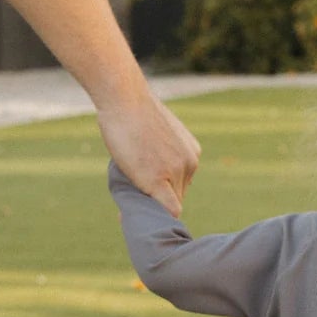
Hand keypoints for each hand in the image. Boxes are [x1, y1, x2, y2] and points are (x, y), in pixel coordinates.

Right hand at [96, 91, 200, 215]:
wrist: (124, 99)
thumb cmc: (132, 112)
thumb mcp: (156, 134)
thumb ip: (160, 154)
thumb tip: (148, 170)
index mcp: (191, 153)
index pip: (181, 185)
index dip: (164, 194)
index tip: (145, 197)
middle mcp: (190, 164)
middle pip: (176, 197)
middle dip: (157, 203)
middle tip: (132, 205)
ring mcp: (177, 172)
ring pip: (169, 206)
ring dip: (151, 210)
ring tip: (128, 207)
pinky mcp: (158, 180)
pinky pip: (166, 211)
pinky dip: (150, 217)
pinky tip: (126, 216)